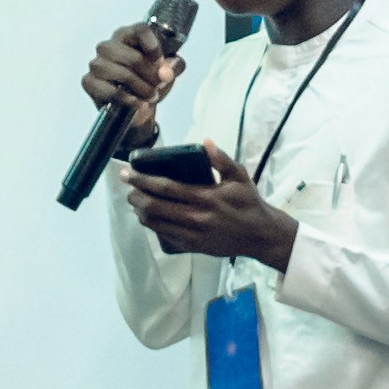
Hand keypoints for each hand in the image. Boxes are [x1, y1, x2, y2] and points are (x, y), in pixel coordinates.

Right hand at [81, 23, 183, 156]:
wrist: (136, 107)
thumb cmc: (148, 82)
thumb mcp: (168, 72)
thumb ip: (174, 67)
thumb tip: (167, 70)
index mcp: (127, 36)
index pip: (140, 30)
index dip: (153, 46)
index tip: (160, 61)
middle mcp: (109, 46)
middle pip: (133, 57)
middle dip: (151, 76)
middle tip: (158, 86)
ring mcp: (97, 64)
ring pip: (123, 74)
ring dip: (141, 88)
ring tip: (149, 96)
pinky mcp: (89, 82)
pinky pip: (110, 91)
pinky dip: (128, 99)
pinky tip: (138, 103)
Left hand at [126, 138, 295, 270]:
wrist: (259, 235)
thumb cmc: (248, 202)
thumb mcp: (240, 176)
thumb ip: (222, 159)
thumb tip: (204, 142)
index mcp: (206, 197)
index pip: (166, 188)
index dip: (144, 180)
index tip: (130, 173)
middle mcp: (196, 217)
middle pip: (155, 207)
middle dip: (136, 195)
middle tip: (129, 186)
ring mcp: (192, 234)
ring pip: (155, 223)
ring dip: (140, 210)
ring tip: (135, 200)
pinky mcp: (192, 246)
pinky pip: (164, 235)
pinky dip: (151, 224)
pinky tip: (148, 216)